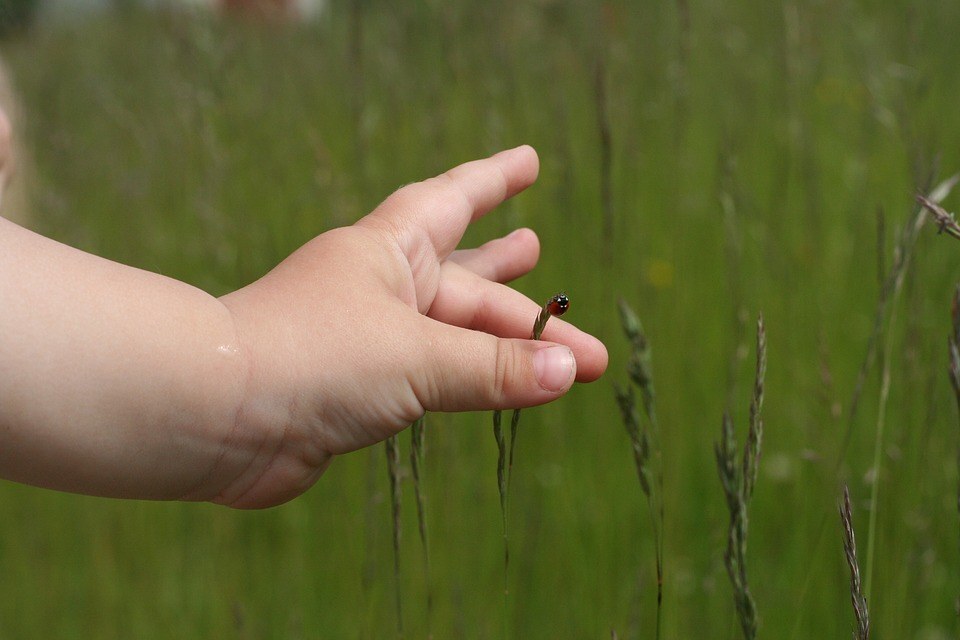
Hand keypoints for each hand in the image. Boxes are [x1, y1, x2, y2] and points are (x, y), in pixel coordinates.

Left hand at [216, 146, 606, 506]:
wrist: (215, 416)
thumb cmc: (312, 356)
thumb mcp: (416, 354)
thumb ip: (494, 366)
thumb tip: (568, 371)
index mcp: (388, 251)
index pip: (453, 201)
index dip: (494, 181)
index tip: (529, 161)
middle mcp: (380, 289)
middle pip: (469, 285)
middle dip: (522, 297)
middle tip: (565, 291)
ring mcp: (368, 341)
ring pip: (452, 334)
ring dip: (498, 335)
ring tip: (540, 330)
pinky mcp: (358, 392)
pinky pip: (430, 381)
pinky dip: (467, 383)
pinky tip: (485, 386)